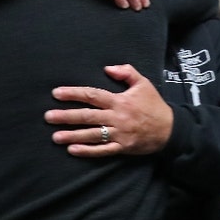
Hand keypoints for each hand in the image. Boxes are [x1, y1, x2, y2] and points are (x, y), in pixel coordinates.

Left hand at [44, 64, 173, 156]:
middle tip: (48, 117)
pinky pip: (103, 150)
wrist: (171, 130)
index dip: (73, 94)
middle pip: (87, 116)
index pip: (92, 95)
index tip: (56, 93)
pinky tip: (73, 150)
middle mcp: (117, 117)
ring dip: (72, 135)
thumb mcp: (143, 84)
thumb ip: (126, 72)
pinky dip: (87, 151)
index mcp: (119, 101)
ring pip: (92, 135)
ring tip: (55, 137)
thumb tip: (107, 68)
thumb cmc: (154, 105)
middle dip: (66, 116)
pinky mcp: (122, 147)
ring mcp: (119, 134)